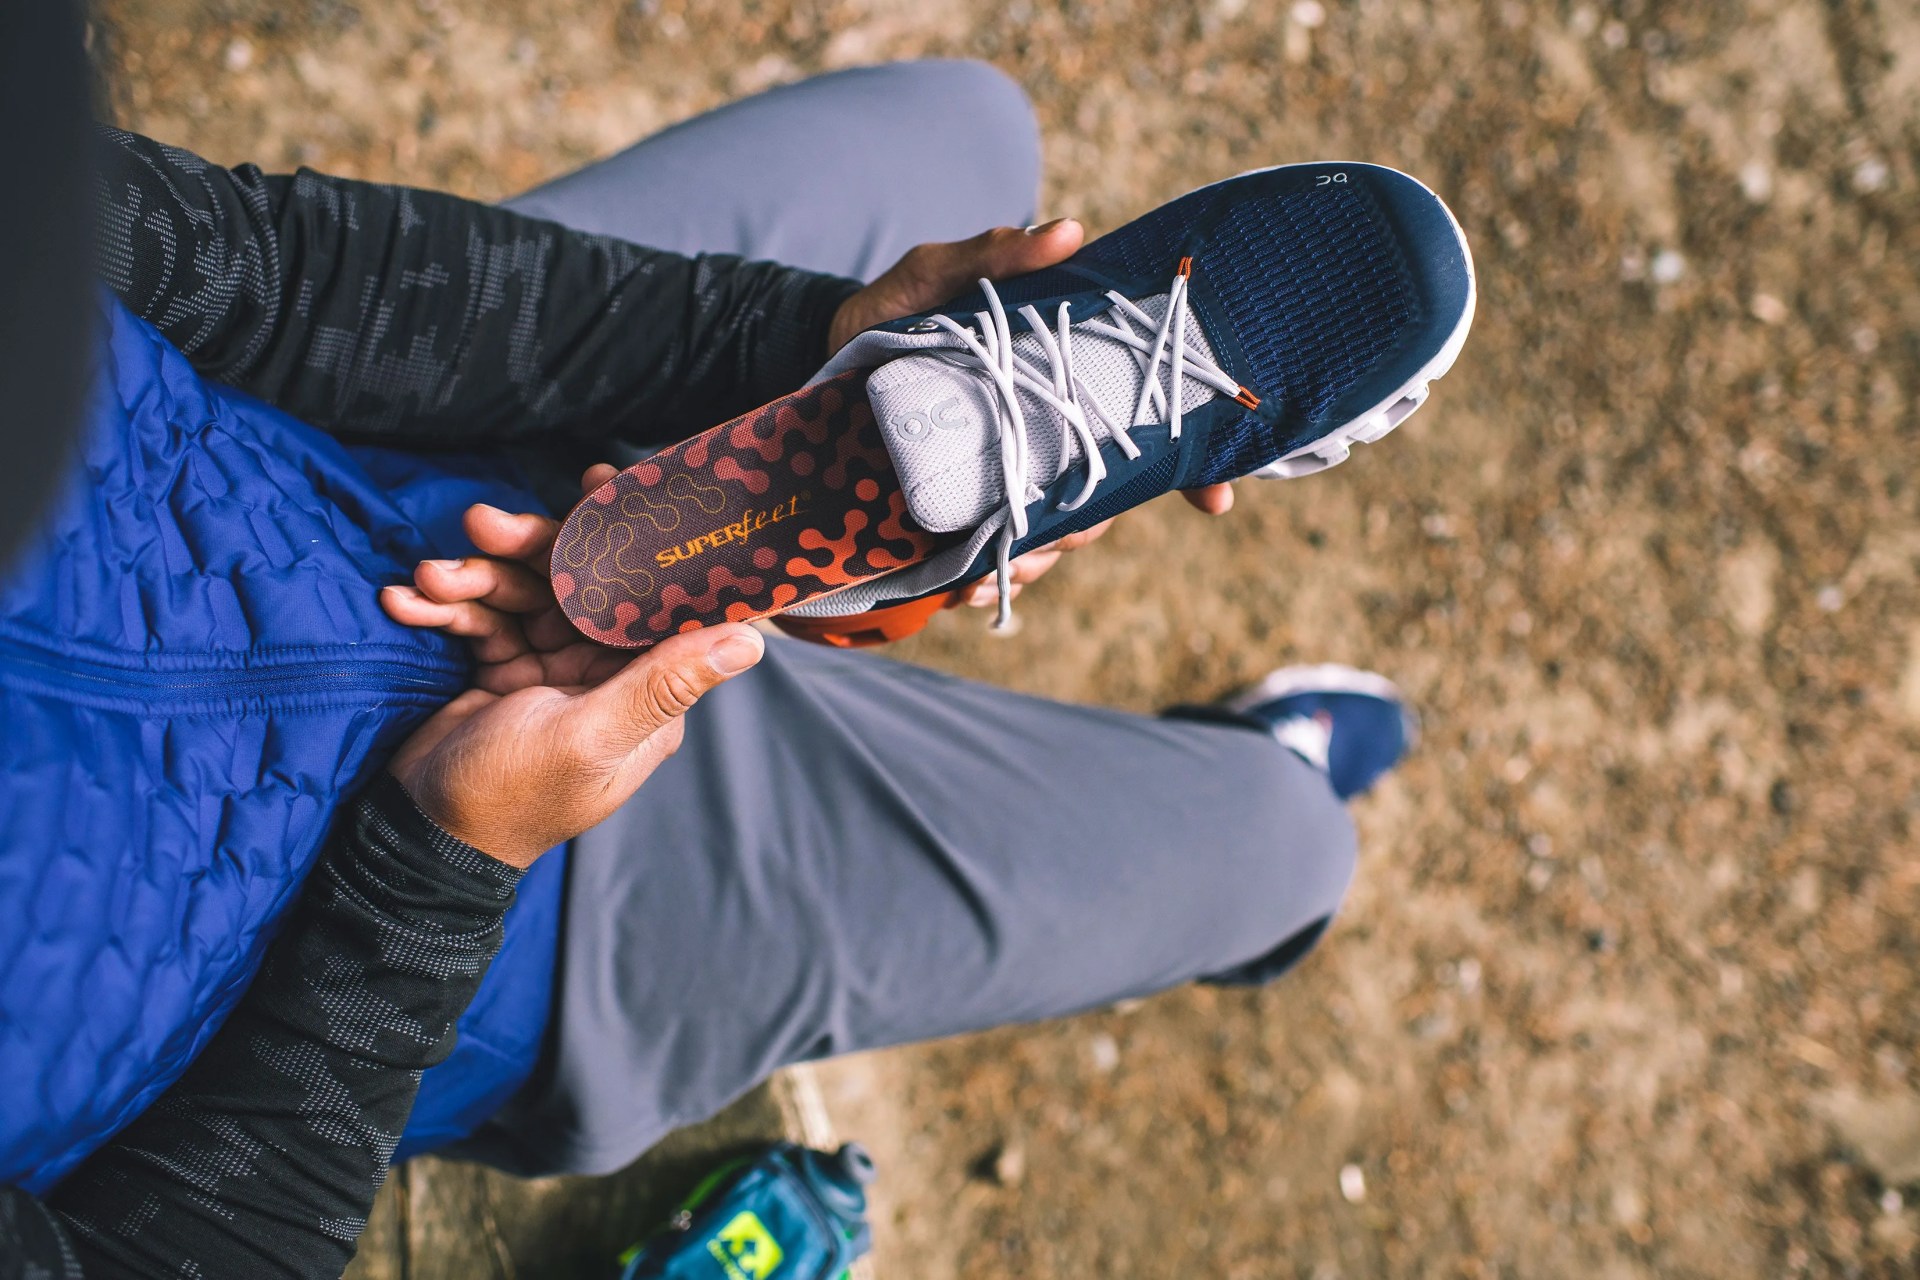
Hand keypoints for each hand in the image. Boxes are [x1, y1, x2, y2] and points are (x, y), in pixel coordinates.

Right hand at [378, 467, 763, 867]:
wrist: (421, 835)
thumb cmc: (512, 796)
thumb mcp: (588, 736)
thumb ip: (662, 683)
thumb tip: (753, 640)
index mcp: (647, 693)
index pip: (652, 601)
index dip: (630, 543)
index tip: (600, 486)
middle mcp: (606, 676)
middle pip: (580, 585)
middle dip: (528, 550)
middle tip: (482, 524)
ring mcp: (552, 669)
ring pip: (523, 593)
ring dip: (471, 578)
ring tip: (429, 577)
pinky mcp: (502, 667)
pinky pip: (481, 617)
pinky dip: (444, 605)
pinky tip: (404, 600)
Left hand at [830, 222, 1233, 609]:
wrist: (815, 360)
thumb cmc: (890, 312)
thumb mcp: (934, 272)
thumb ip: (993, 254)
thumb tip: (1068, 232)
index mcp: (1059, 384)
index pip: (1144, 428)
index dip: (1190, 466)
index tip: (1215, 498)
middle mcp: (1043, 439)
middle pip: (1106, 497)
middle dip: (1090, 521)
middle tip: (1060, 529)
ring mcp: (1004, 483)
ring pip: (1054, 540)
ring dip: (1039, 557)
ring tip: (1001, 560)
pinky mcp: (958, 517)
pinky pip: (993, 565)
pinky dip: (987, 581)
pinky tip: (964, 588)